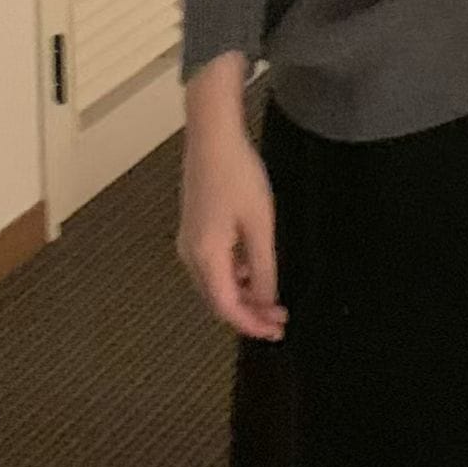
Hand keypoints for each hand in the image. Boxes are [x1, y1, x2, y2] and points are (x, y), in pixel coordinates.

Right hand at [178, 102, 286, 343]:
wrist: (212, 136)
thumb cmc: (237, 175)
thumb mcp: (260, 224)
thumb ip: (263, 267)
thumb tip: (266, 300)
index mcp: (205, 257)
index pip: (227, 307)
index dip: (252, 324)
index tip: (276, 330)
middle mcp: (190, 254)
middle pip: (218, 299)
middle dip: (248, 312)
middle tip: (278, 317)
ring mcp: (189, 241)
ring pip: (215, 283)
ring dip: (242, 294)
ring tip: (271, 296)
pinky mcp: (194, 228)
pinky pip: (212, 265)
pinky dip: (234, 275)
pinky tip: (253, 267)